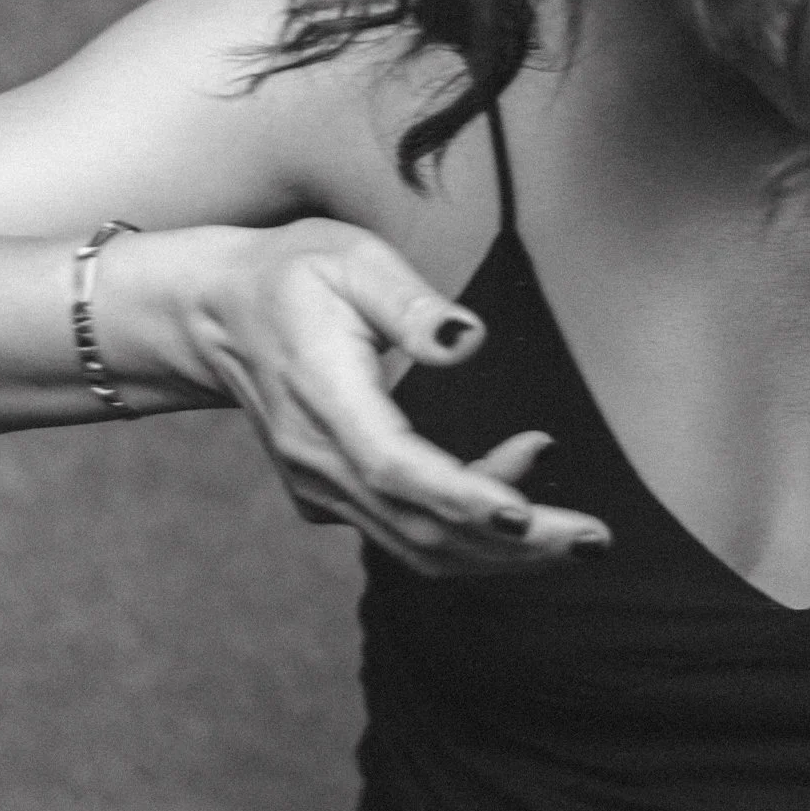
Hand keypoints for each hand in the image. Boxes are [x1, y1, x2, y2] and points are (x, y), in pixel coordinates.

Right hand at [172, 219, 609, 574]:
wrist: (215, 313)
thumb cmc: (291, 275)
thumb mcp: (349, 259)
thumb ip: (409, 301)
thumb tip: (468, 340)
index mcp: (323, 395)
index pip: (395, 466)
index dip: (462, 496)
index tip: (527, 514)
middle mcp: (318, 458)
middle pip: (418, 527)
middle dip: (513, 544)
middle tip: (594, 539)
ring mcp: (320, 486)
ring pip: (415, 546)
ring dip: (500, 551)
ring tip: (575, 533)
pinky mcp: (332, 497)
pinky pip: (403, 536)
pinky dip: (465, 535)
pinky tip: (517, 500)